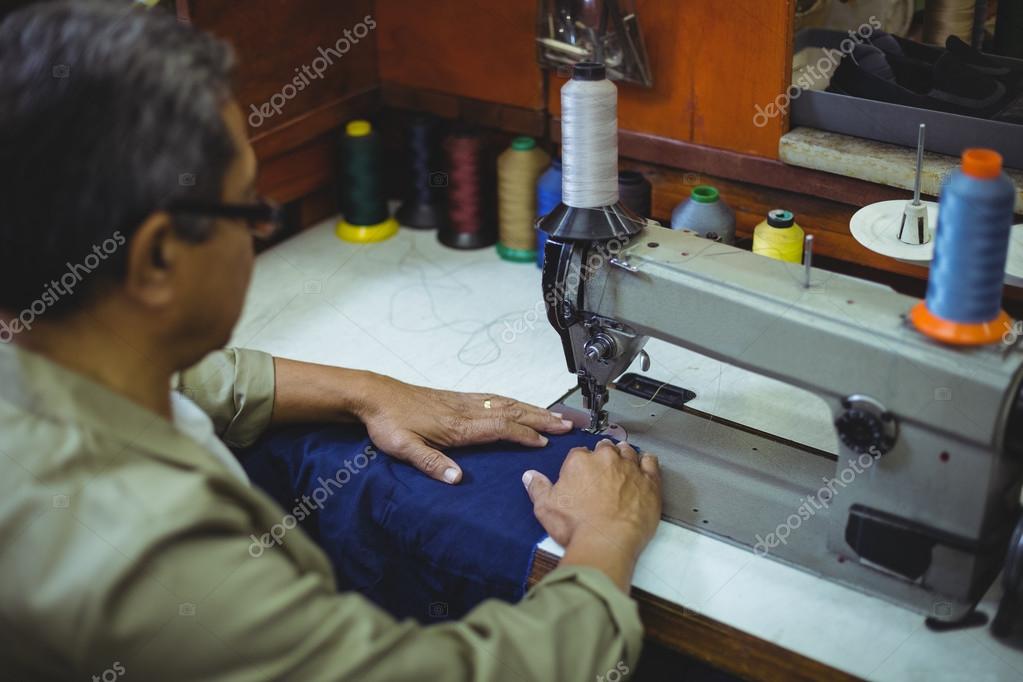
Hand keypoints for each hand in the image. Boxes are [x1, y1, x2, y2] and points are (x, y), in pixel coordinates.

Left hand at [357, 375, 573, 483]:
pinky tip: (518, 404)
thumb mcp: (404, 448)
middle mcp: (466, 410)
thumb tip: (456, 479)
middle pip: (511, 411)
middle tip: (566, 424)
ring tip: (553, 414)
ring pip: (505, 403)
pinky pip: (493, 398)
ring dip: (532, 408)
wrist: (374, 396)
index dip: (524, 434)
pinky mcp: (456, 398)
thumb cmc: (388, 422)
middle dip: (541, 418)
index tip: (545, 442)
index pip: (500, 427)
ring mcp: (462, 402)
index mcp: (458, 426)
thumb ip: (430, 463)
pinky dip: (512, 401)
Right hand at [522, 439, 660, 590]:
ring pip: (628, 452)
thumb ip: (538, 488)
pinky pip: (651, 463)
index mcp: (579, 461)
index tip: (583, 473)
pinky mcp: (649, 482)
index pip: (580, 453)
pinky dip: (647, 462)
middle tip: (603, 471)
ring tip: (623, 464)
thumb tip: (530, 477)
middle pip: (605, 449)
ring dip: (624, 456)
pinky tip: (645, 465)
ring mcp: (629, 469)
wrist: (605, 543)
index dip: (582, 463)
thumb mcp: (546, 508)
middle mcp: (606, 459)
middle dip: (603, 457)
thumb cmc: (577, 527)